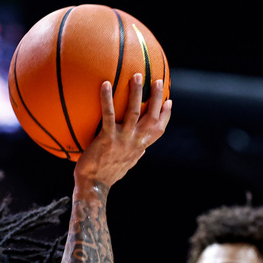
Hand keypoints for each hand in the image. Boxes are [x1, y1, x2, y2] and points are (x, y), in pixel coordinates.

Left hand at [74, 73, 170, 187]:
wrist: (94, 186)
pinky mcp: (107, 138)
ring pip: (134, 112)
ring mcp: (122, 139)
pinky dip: (107, 99)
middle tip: (157, 81)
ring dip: (137, 93)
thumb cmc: (106, 175)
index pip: (158, 130)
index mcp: (139, 147)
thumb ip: (134, 155)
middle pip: (151, 116)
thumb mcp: (126, 165)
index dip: (165, 115)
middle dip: (156, 98)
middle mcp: (135, 142)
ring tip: (137, 76)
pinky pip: (108, 115)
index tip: (169, 102)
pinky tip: (105, 84)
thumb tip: (142, 151)